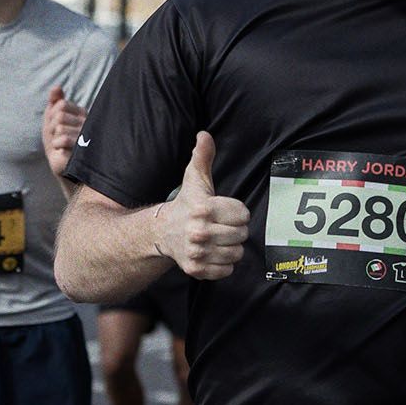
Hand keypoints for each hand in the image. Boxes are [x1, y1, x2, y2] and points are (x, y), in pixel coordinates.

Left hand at [42, 86, 87, 178]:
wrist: (63, 168)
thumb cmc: (58, 144)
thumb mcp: (52, 121)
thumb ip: (55, 102)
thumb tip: (57, 87)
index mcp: (82, 114)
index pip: (62, 104)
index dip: (52, 115)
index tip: (54, 127)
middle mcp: (87, 122)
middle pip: (60, 114)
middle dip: (51, 127)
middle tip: (55, 138)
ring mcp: (87, 135)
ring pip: (60, 126)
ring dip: (54, 138)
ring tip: (59, 145)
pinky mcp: (84, 147)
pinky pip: (63, 139)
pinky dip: (57, 145)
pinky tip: (61, 150)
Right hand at [157, 131, 249, 279]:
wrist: (162, 233)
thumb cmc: (186, 204)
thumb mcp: (195, 179)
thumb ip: (203, 156)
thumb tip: (204, 134)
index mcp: (203, 208)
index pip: (243, 214)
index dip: (238, 212)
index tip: (226, 211)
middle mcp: (199, 232)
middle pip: (242, 235)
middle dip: (236, 230)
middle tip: (222, 226)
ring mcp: (197, 252)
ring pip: (236, 253)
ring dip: (231, 247)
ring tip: (219, 239)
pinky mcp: (196, 270)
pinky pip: (227, 270)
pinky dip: (223, 264)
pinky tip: (213, 253)